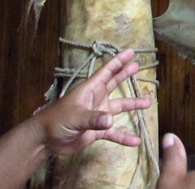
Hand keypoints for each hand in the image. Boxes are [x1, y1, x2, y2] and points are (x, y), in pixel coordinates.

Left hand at [32, 49, 151, 156]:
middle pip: (114, 84)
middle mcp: (96, 99)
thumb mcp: (75, 117)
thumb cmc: (57, 121)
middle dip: (125, 75)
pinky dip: (124, 136)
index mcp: (90, 90)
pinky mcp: (97, 130)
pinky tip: (135, 141)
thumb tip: (111, 121)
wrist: (46, 141)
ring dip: (132, 105)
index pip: (107, 72)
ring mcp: (98, 115)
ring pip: (119, 107)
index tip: (131, 52)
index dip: (119, 61)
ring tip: (148, 103)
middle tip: (138, 66)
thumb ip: (93, 119)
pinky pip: (114, 132)